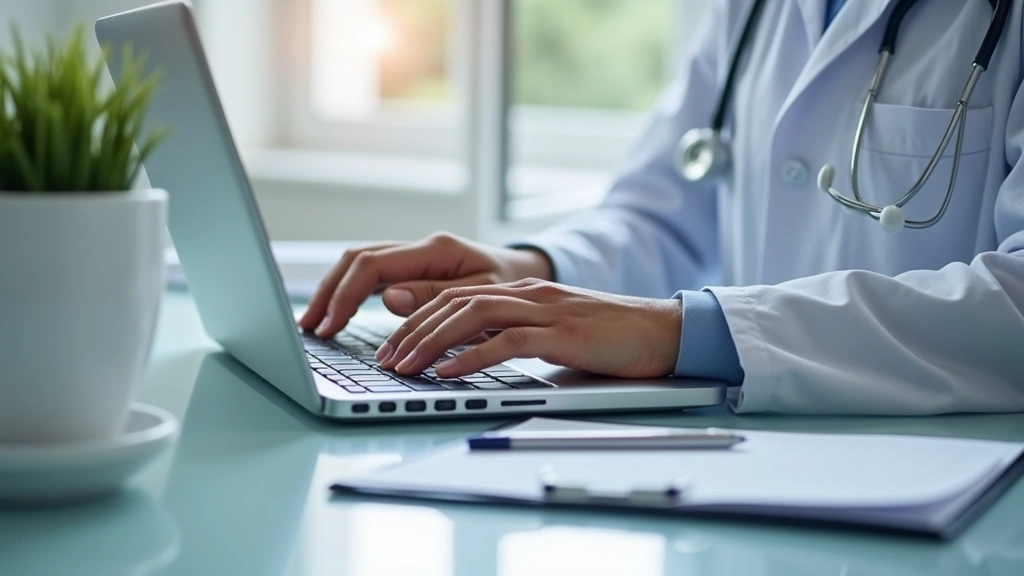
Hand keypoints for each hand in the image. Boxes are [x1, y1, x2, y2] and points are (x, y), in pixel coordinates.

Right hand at [298, 232, 552, 336]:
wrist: (529, 275)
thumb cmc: (513, 288)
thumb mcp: (483, 297)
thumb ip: (435, 298)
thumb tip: (387, 298)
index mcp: (436, 250)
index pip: (373, 265)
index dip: (345, 295)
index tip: (329, 326)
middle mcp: (421, 247)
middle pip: (357, 259)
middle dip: (329, 293)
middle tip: (310, 329)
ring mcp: (416, 255)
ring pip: (360, 264)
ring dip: (335, 292)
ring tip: (315, 325)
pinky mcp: (414, 267)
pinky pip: (373, 274)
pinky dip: (351, 292)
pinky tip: (338, 314)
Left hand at [375, 278, 682, 378]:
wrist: (661, 330)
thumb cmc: (609, 337)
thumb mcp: (553, 332)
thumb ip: (515, 335)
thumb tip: (472, 356)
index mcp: (523, 293)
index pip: (456, 297)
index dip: (418, 320)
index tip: (393, 347)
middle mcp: (528, 295)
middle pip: (454, 303)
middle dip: (412, 331)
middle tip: (385, 359)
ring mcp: (544, 310)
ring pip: (472, 316)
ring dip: (431, 342)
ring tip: (404, 365)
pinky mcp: (561, 333)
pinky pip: (507, 342)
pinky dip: (472, 357)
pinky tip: (448, 371)